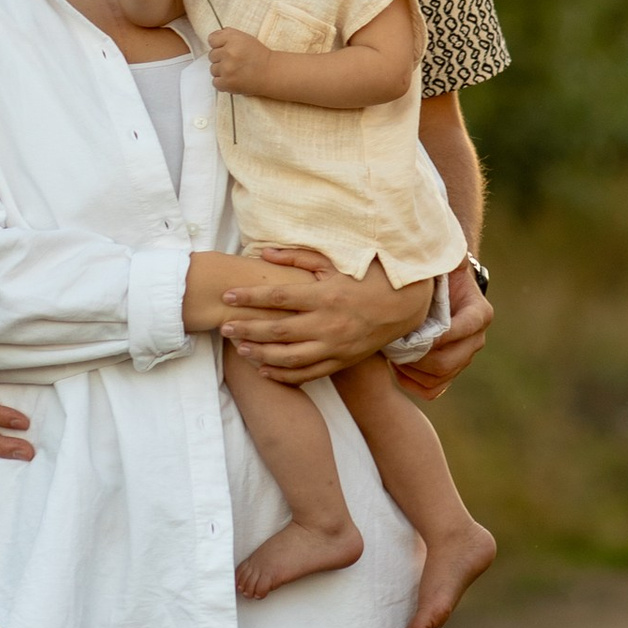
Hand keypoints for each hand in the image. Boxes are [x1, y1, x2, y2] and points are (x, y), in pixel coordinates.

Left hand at [205, 26, 273, 92]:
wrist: (271, 72)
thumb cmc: (258, 55)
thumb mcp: (244, 37)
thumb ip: (227, 34)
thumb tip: (212, 38)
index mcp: (232, 38)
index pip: (212, 40)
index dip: (219, 45)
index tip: (227, 49)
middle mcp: (228, 52)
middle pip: (211, 55)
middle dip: (221, 58)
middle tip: (235, 61)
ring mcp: (227, 69)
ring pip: (213, 69)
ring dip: (222, 71)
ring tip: (236, 71)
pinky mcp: (227, 83)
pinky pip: (215, 82)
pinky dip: (223, 82)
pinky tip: (234, 79)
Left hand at [217, 248, 431, 381]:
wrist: (403, 307)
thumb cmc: (366, 278)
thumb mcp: (335, 263)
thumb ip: (297, 258)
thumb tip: (263, 253)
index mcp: (326, 296)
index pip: (279, 297)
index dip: (250, 297)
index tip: (227, 297)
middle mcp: (329, 324)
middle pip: (279, 330)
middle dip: (248, 329)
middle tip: (224, 327)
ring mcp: (335, 346)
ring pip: (290, 357)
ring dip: (261, 354)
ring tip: (240, 348)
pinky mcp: (341, 361)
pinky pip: (308, 374)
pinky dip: (284, 375)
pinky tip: (264, 369)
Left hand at [391, 266, 493, 403]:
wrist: (436, 286)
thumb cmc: (435, 270)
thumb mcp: (441, 259)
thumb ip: (442, 254)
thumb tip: (434, 252)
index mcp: (479, 313)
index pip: (461, 331)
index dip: (435, 336)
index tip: (408, 332)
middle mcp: (476, 339)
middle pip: (449, 362)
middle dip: (417, 358)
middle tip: (393, 346)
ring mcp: (463, 358)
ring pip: (439, 379)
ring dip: (412, 370)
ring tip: (392, 354)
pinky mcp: (450, 372)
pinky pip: (432, 390)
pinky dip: (412, 384)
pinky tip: (397, 367)